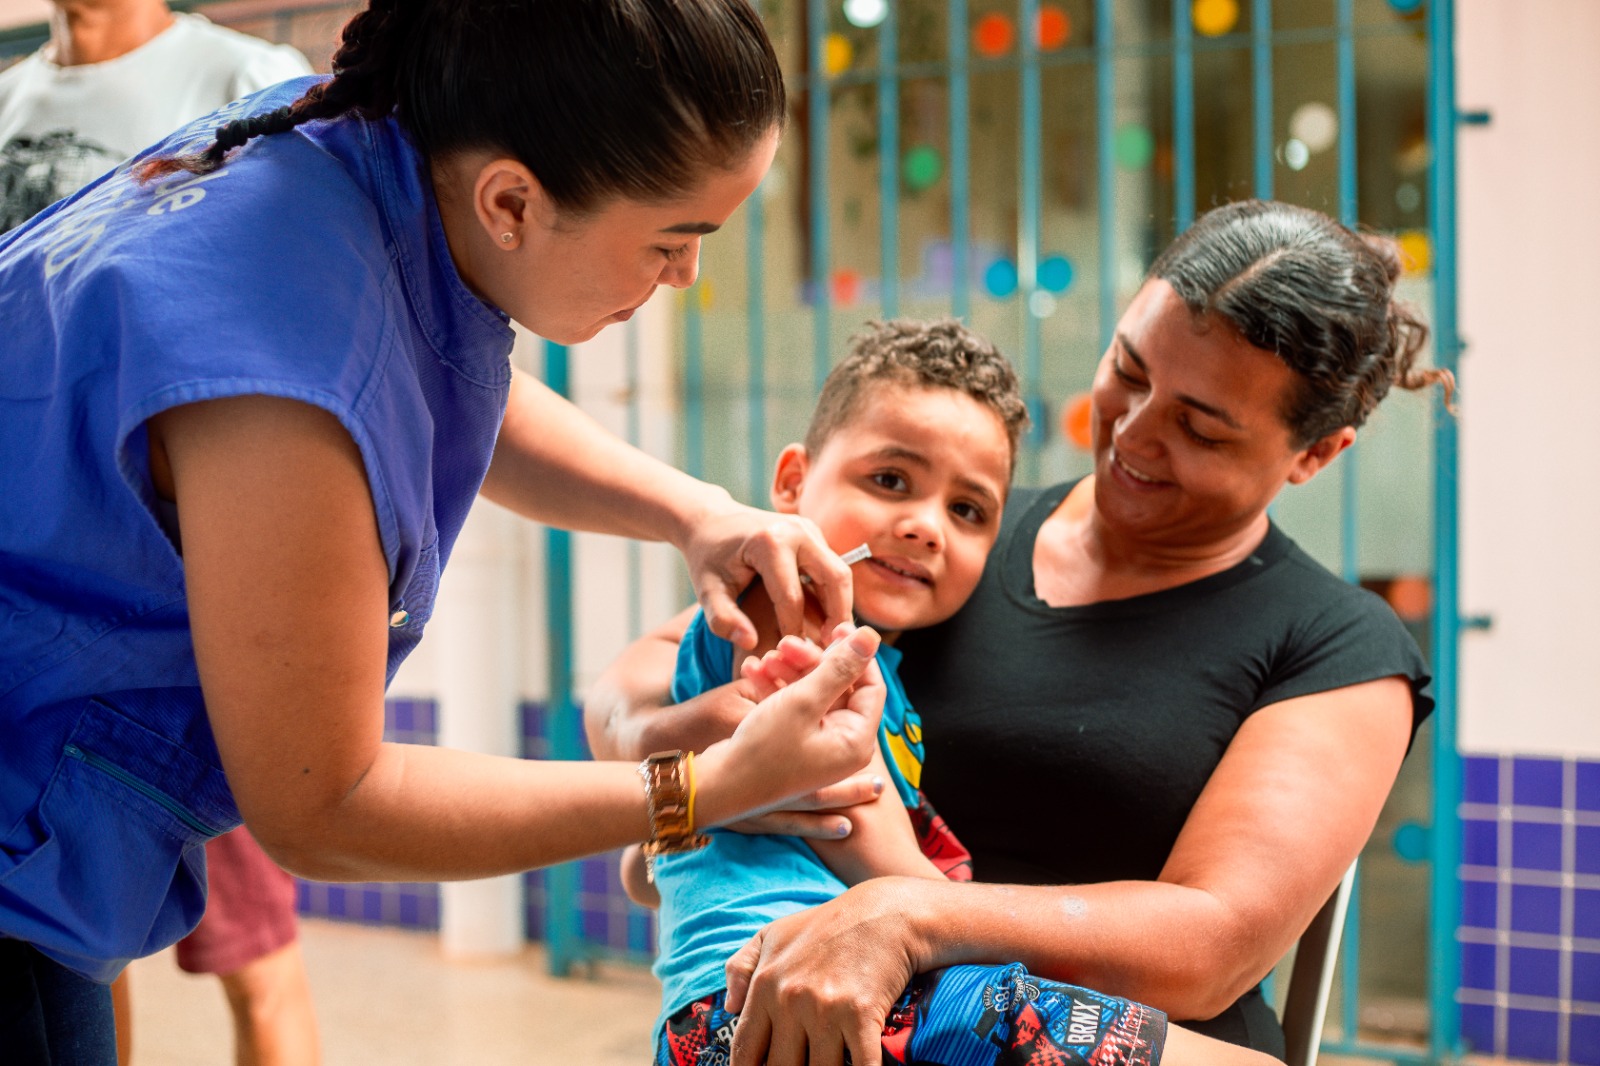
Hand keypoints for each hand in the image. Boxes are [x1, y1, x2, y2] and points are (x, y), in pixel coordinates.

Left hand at [679, 502, 850, 649]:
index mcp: (769, 543)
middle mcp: (796, 531)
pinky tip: (824, 621)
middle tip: (832, 651)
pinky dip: (832, 595)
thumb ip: (722, 619)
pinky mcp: (814, 534)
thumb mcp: (706, 590)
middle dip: (837, 617)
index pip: (792, 598)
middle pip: (834, 579)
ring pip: (840, 573)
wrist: (711, 520)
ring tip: (832, 639)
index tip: (791, 657)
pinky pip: (831, 568)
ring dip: (840, 607)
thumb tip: (751, 643)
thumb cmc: (707, 557)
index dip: (793, 631)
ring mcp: (809, 529)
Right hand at [694, 626, 884, 828]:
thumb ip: (840, 667)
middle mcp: (842, 747)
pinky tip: (751, 671)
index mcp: (856, 741)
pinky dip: (776, 690)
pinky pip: (794, 709)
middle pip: (839, 689)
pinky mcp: (793, 746)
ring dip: (789, 672)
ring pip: (812, 695)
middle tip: (785, 642)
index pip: (872, 686)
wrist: (716, 787)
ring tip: (762, 658)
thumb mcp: (803, 702)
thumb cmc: (762, 750)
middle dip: (812, 662)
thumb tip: (872, 637)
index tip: (836, 628)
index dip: (857, 654)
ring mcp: (817, 748)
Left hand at [725, 878, 923, 1065]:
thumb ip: (741, 968)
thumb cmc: (825, 926)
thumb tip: (730, 1007)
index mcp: (765, 985)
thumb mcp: (773, 934)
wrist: (884, 913)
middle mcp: (790, 1000)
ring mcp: (825, 1010)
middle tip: (799, 1064)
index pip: (745, 1051)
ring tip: (827, 1063)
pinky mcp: (860, 1015)